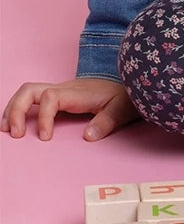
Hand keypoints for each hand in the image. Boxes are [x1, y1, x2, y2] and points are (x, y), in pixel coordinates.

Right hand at [1, 78, 138, 141]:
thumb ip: (107, 122)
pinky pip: (34, 99)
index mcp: (77, 93)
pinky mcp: (60, 97)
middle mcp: (65, 89)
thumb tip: (88, 136)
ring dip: (14, 109)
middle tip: (14, 134)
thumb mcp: (123, 110)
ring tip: (7, 131)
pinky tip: (17, 125)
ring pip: (28, 92)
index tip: (45, 138)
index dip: (43, 117)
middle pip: (30, 89)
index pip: (50, 97)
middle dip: (16, 110)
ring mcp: (61, 91)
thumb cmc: (126, 97)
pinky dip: (21, 109)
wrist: (131, 85)